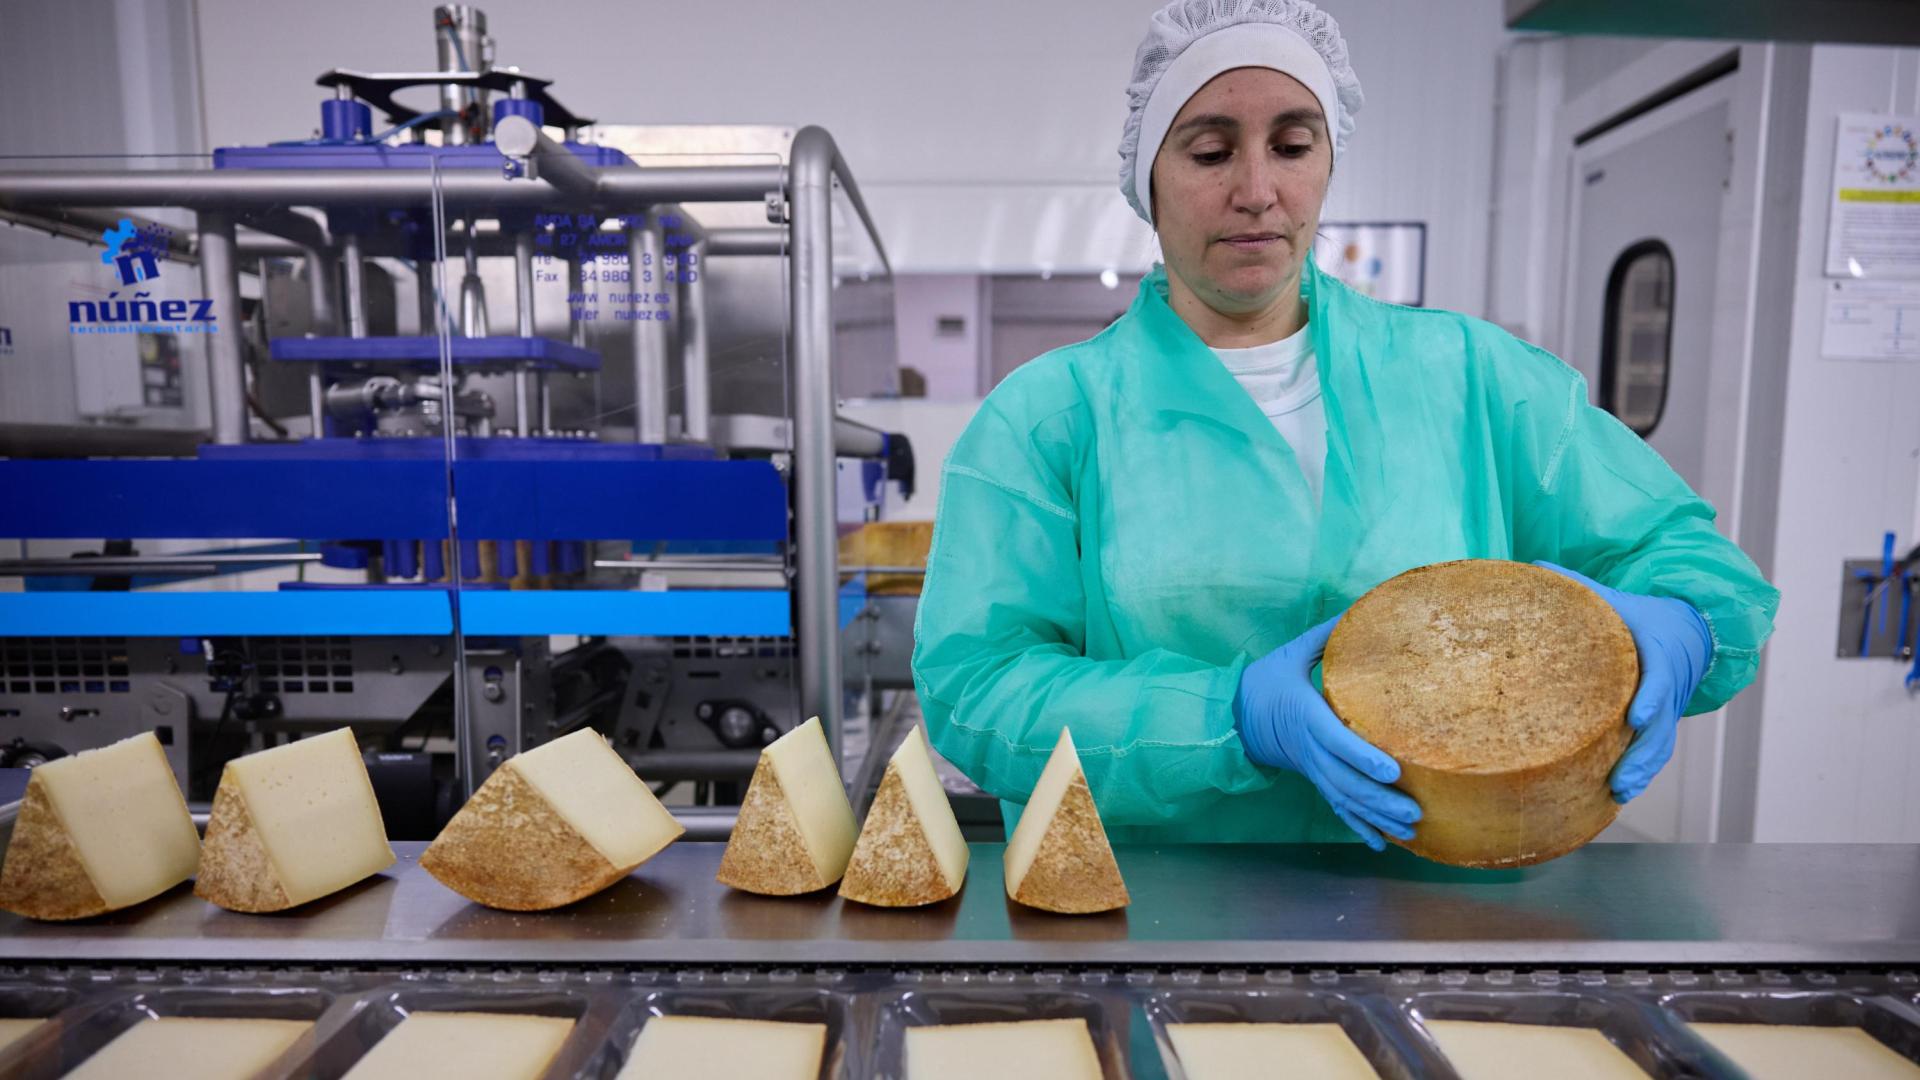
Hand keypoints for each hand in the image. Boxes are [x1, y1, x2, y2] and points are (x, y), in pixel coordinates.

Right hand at [1234, 617, 1421, 849]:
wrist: (1234, 714)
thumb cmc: (1265, 680)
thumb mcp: (1290, 653)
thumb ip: (1324, 636)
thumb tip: (1358, 609)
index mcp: (1305, 716)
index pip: (1336, 740)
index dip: (1363, 757)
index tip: (1392, 770)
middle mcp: (1309, 748)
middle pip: (1346, 780)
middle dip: (1380, 799)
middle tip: (1415, 811)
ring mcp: (1310, 767)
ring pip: (1345, 798)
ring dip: (1377, 816)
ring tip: (1411, 829)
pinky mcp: (1312, 777)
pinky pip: (1336, 806)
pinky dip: (1359, 826)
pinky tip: (1382, 844)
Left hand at [1534, 562, 1712, 802]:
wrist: (1688, 630)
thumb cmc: (1641, 614)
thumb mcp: (1616, 597)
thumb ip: (1579, 585)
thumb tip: (1532, 566)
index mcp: (1659, 654)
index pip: (1660, 678)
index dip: (1652, 699)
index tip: (1636, 719)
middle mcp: (1669, 687)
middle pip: (1662, 727)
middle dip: (1643, 754)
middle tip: (1622, 778)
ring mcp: (1668, 710)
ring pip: (1660, 746)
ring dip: (1642, 771)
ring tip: (1620, 793)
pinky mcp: (1661, 725)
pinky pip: (1654, 752)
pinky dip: (1642, 772)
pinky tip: (1620, 794)